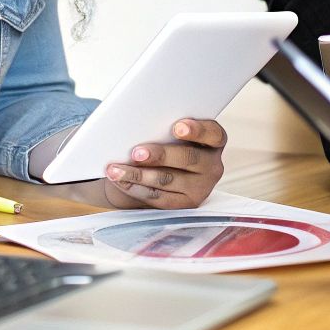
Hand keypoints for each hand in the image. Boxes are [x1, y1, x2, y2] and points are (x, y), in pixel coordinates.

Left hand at [103, 119, 226, 208]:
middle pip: (188, 158)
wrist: (162, 170)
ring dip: (138, 174)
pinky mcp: (184, 205)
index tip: (177, 128)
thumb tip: (139, 124)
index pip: (213, 134)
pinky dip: (135, 188)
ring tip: (116, 169)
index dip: (197, 130)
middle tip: (136, 153)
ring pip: (167, 180)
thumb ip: (164, 128)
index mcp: (213, 142)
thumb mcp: (172, 133)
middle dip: (160, 155)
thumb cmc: (167, 141)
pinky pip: (158, 197)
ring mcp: (200, 188)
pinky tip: (120, 180)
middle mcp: (212, 165)